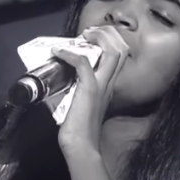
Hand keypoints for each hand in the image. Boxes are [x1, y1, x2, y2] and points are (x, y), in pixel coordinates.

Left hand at [53, 26, 128, 155]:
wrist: (80, 146)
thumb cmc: (78, 130)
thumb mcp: (82, 104)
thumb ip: (79, 91)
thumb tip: (63, 80)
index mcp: (109, 86)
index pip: (119, 56)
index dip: (108, 41)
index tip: (89, 39)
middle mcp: (109, 84)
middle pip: (121, 49)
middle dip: (107, 34)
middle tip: (89, 32)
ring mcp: (101, 86)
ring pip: (112, 52)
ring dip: (97, 38)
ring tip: (82, 36)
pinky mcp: (89, 89)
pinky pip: (83, 63)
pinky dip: (70, 54)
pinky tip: (58, 52)